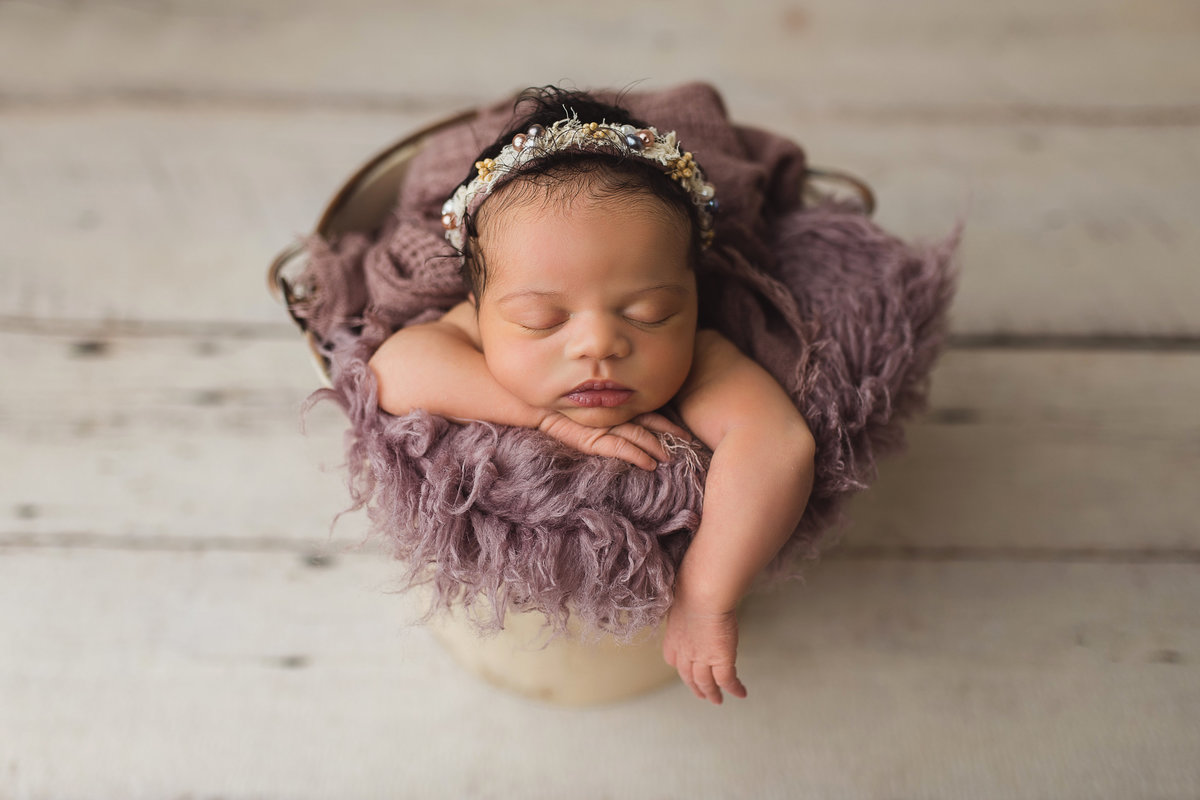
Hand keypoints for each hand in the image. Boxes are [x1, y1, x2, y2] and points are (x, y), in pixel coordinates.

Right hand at [537, 411, 692, 470]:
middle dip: (670, 434)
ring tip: (673, 458)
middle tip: (690, 444)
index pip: (648, 413)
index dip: (667, 424)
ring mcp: (602, 424)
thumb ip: (608, 412)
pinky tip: (649, 464)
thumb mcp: (589, 409)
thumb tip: (633, 429)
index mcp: (615, 406)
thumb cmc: (560, 404)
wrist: (533, 405)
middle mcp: (612, 413)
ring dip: (657, 447)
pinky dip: (636, 456)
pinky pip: (619, 448)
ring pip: (638, 435)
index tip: (685, 434)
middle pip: (649, 423)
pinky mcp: (591, 437)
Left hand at [662, 598, 746, 704]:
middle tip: (701, 693)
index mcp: (673, 637)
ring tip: (717, 700)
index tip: (685, 669)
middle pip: (688, 675)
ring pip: (706, 682)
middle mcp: (684, 652)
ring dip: (711, 693)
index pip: (672, 659)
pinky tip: (740, 693)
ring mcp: (702, 658)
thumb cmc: (693, 586)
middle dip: (695, 686)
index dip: (680, 666)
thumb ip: (686, 606)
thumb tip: (693, 598)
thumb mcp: (682, 598)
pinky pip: (727, 679)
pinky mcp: (720, 659)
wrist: (703, 592)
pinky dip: (734, 688)